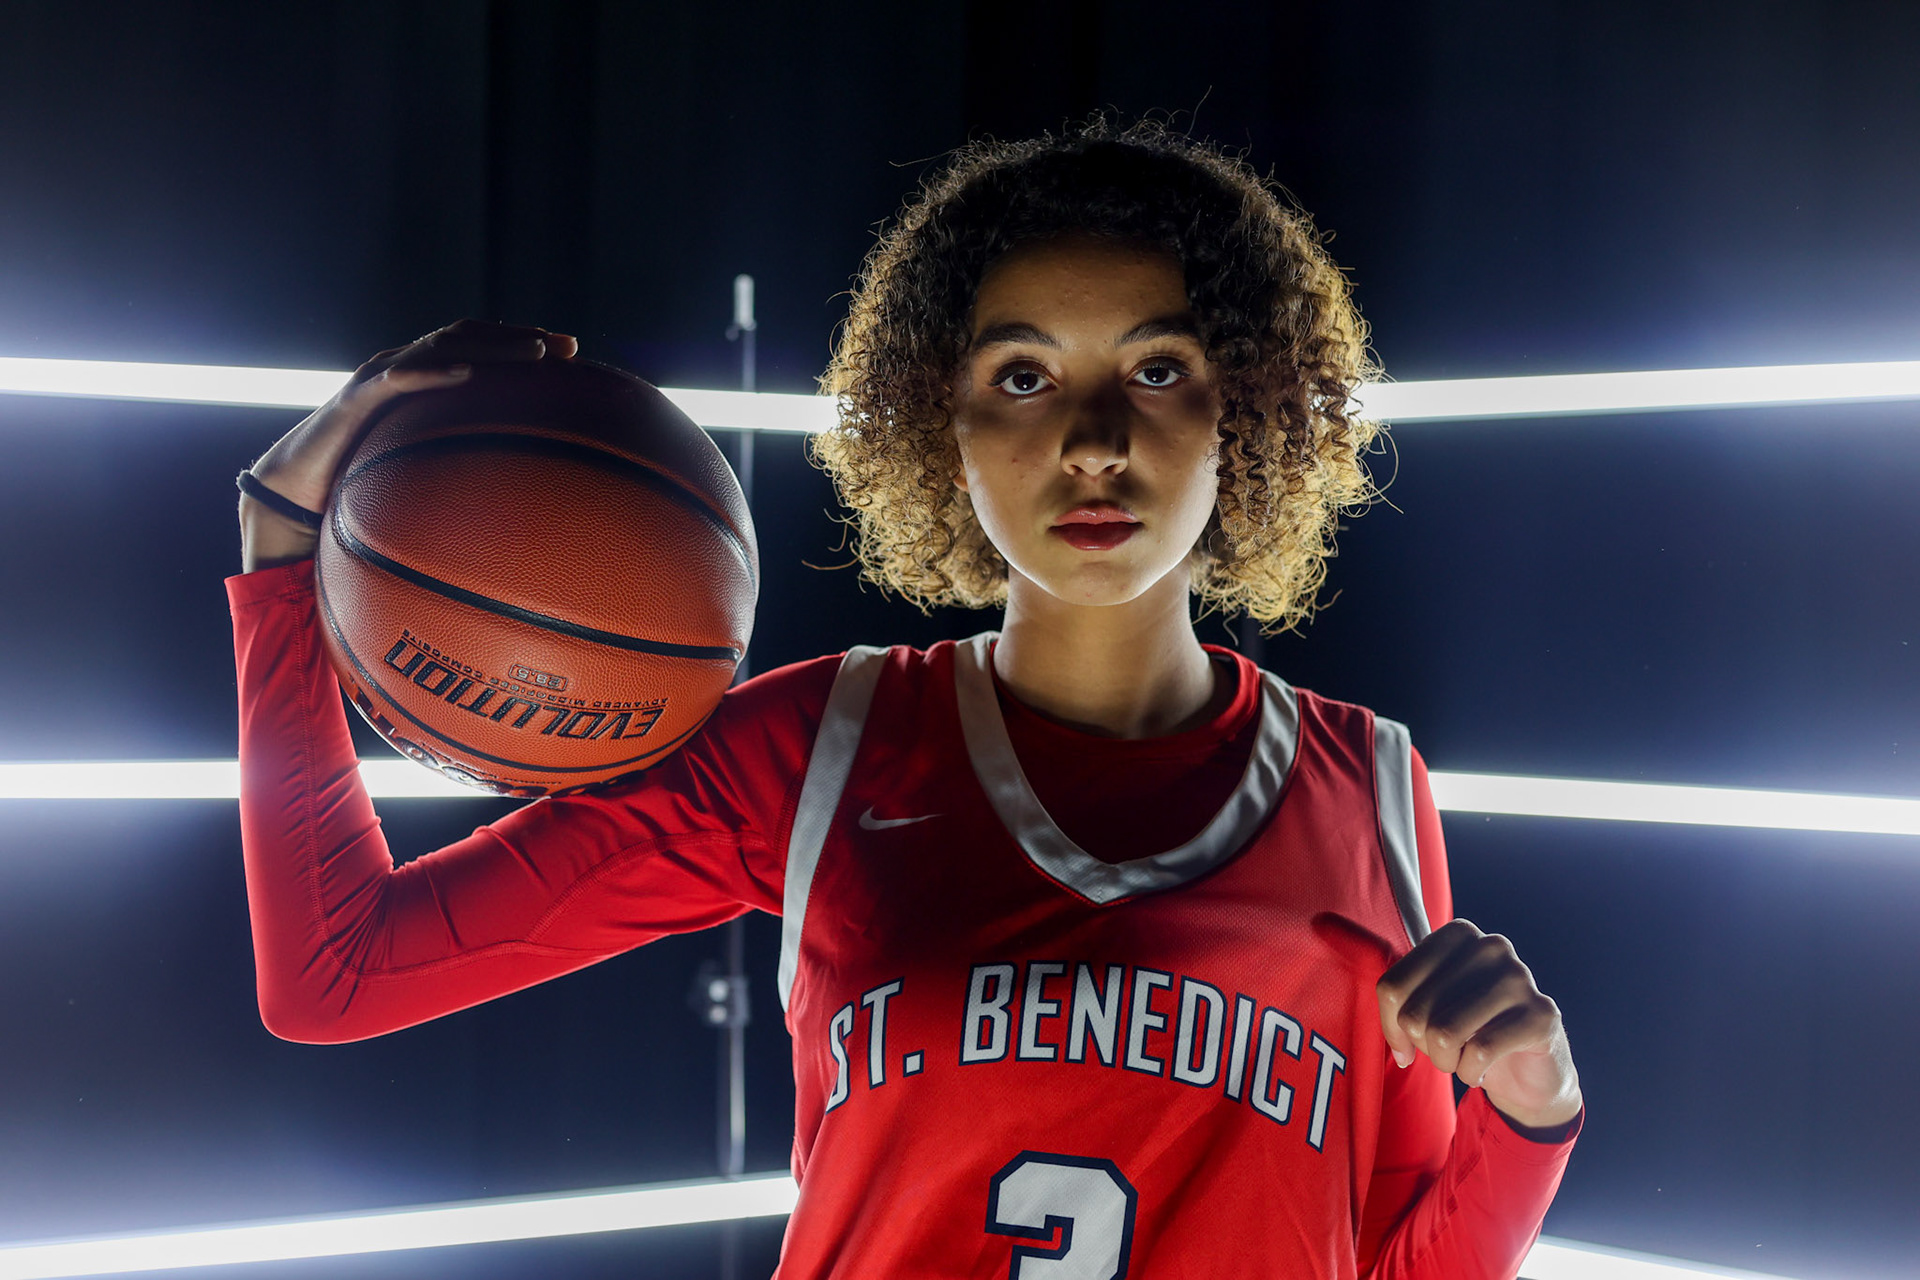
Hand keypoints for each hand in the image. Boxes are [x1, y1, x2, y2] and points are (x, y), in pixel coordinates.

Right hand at [239, 319, 577, 570]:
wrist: (294, 491)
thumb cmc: (358, 482)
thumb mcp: (422, 472)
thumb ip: (462, 469)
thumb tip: (517, 501)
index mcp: (423, 380)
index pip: (481, 349)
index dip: (524, 345)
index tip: (575, 355)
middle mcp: (404, 367)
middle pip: (469, 336)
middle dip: (520, 338)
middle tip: (568, 348)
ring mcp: (379, 378)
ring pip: (440, 347)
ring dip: (491, 347)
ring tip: (534, 353)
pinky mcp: (355, 398)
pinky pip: (397, 380)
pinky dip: (432, 372)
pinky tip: (466, 374)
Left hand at [1376, 919, 1581, 1131]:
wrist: (1527, 1070)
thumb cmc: (1468, 1033)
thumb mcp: (1428, 1011)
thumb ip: (1401, 1009)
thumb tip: (1397, 1043)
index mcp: (1458, 935)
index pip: (1393, 986)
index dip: (1391, 1027)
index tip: (1406, 1045)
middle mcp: (1490, 946)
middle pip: (1416, 1012)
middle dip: (1423, 1047)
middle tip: (1444, 1052)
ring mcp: (1520, 978)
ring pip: (1444, 1033)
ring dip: (1445, 1063)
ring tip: (1460, 1062)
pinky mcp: (1542, 1014)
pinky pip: (1479, 1052)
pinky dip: (1470, 1073)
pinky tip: (1480, 1071)